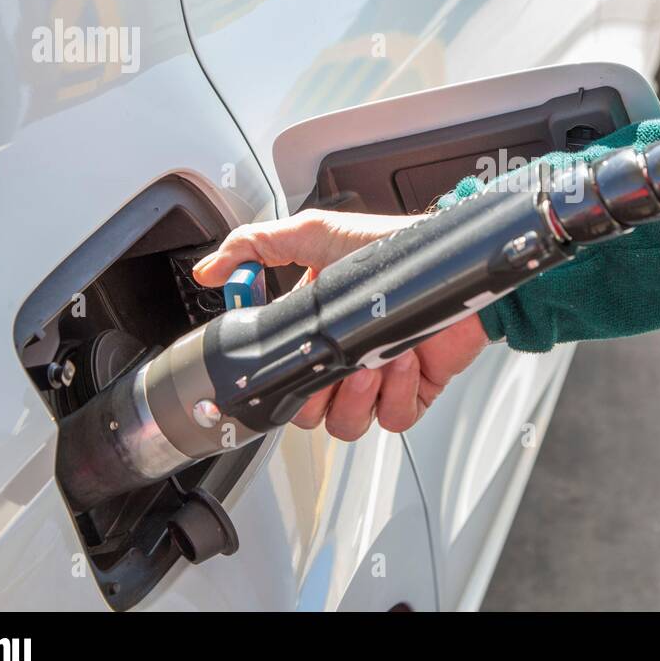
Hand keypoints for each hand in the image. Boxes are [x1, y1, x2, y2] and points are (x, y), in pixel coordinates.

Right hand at [192, 209, 489, 439]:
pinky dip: (398, 394)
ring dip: (356, 397)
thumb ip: (255, 247)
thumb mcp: (314, 235)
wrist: (451, 263)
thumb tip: (208, 269)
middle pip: (306, 414)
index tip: (282, 360)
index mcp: (313, 332)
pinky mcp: (415, 390)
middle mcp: (342, 360)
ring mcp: (378, 379)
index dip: (273, 381)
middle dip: (316, 395)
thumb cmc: (388, 246)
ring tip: (374, 361)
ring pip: (346, 425)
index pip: (277, 380)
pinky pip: (393, 418)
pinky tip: (405, 359)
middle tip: (335, 362)